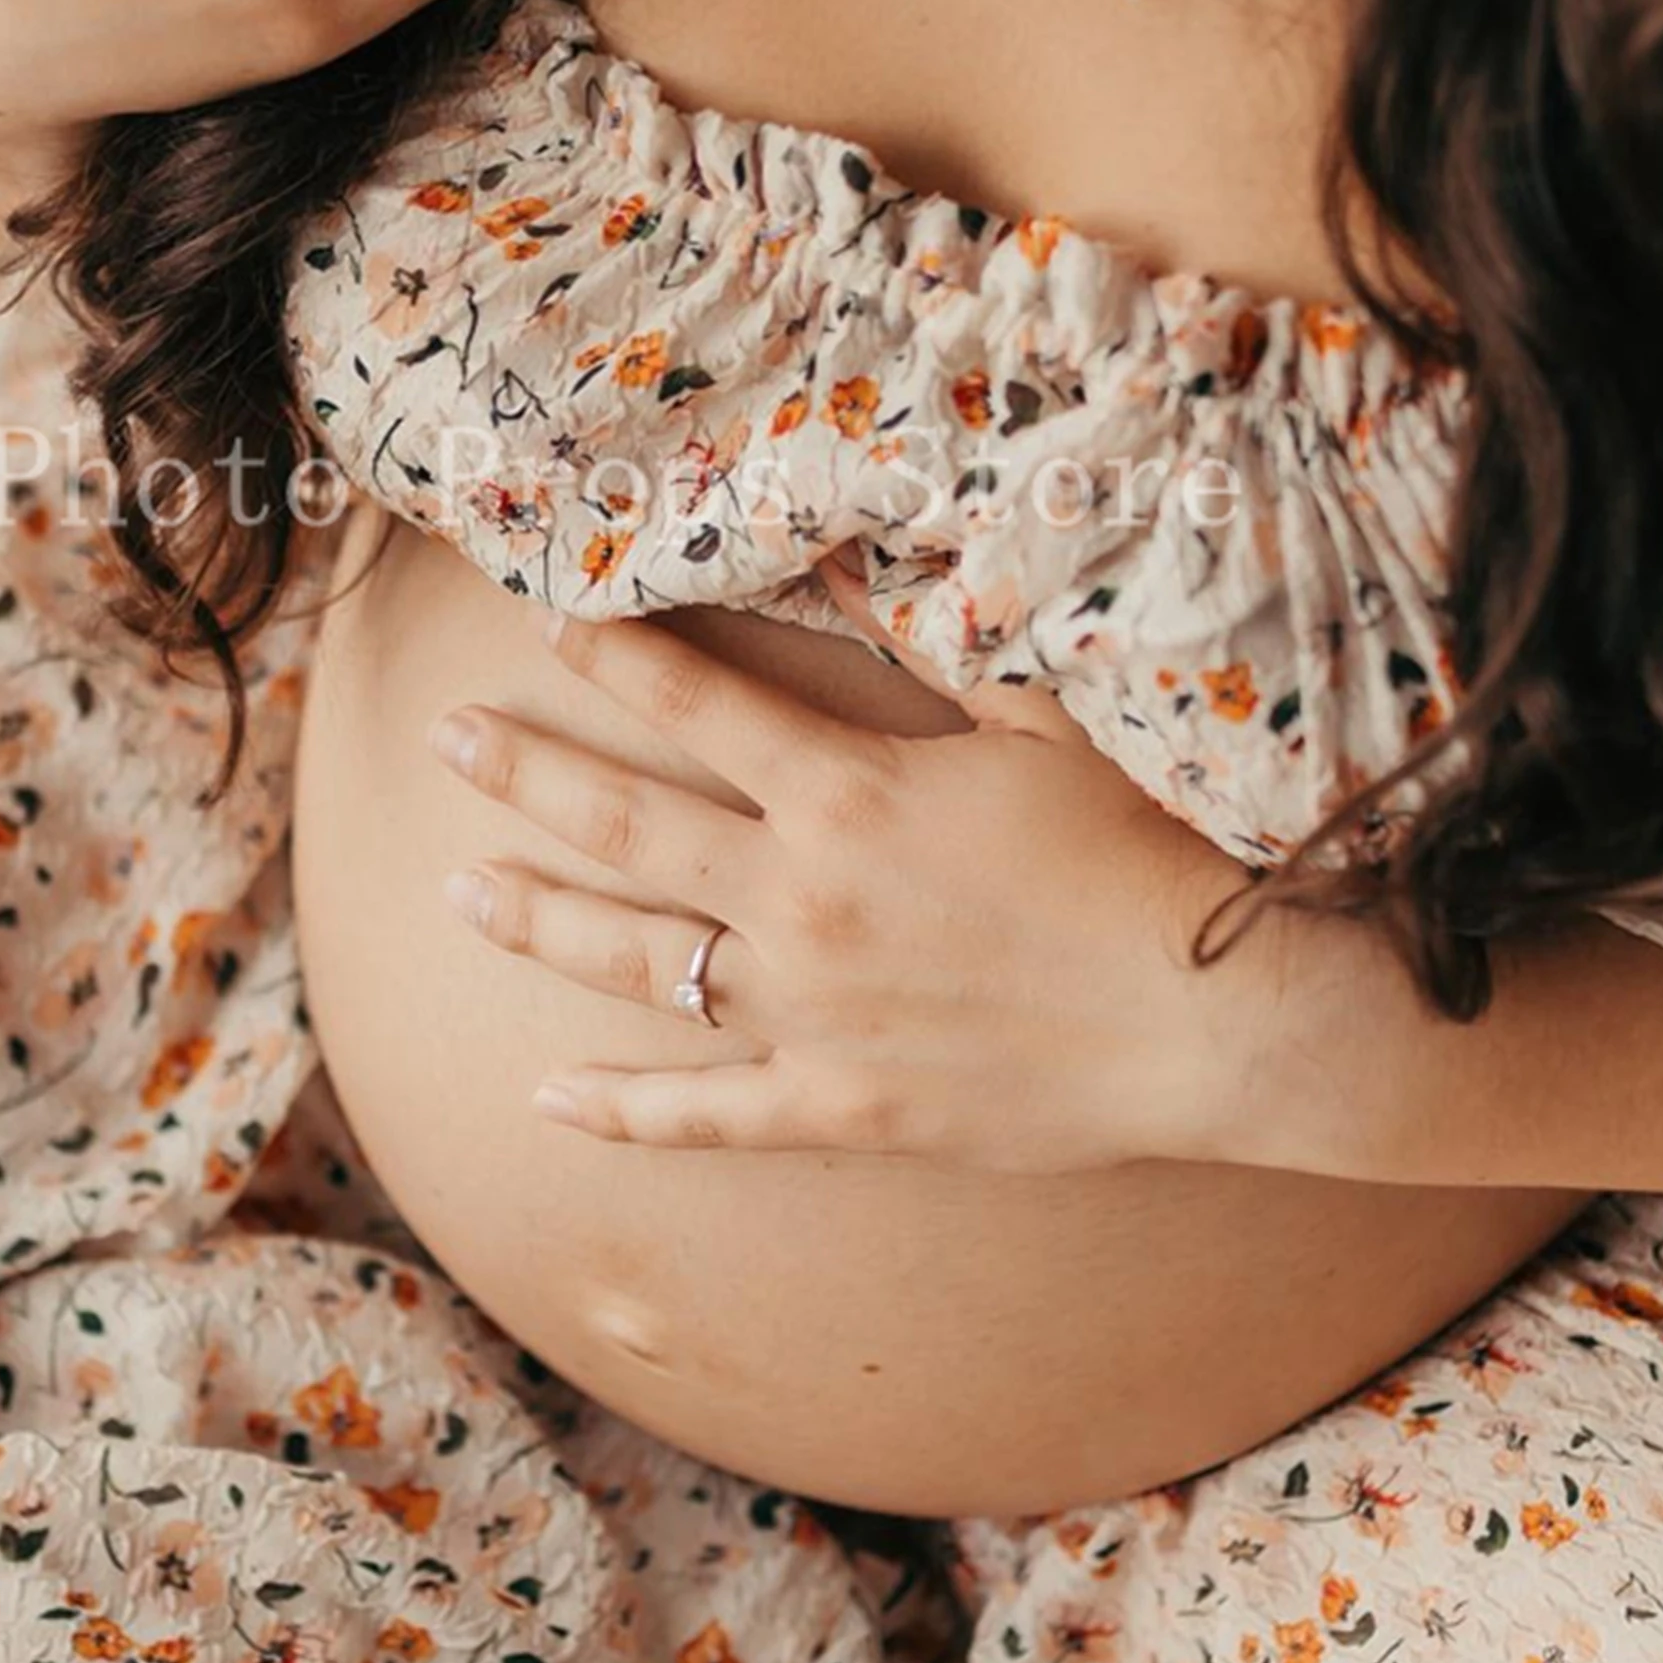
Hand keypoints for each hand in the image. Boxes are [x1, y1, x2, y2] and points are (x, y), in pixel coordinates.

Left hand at [425, 550, 1248, 1167]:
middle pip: (627, 823)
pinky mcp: (837, 1108)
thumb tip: (853, 547)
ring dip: (538, 921)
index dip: (614, 652)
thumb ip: (934, 639)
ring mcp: (808, 1013)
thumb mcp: (1041, 720)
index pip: (697, 703)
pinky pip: (703, 1116)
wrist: (1218, 1018)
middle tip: (444, 740)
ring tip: (456, 891)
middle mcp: (802, 899)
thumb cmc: (1145, 855)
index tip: (546, 616)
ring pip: (636, 962)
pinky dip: (621, 1112)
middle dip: (524, 773)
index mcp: (847, 794)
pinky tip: (545, 1100)